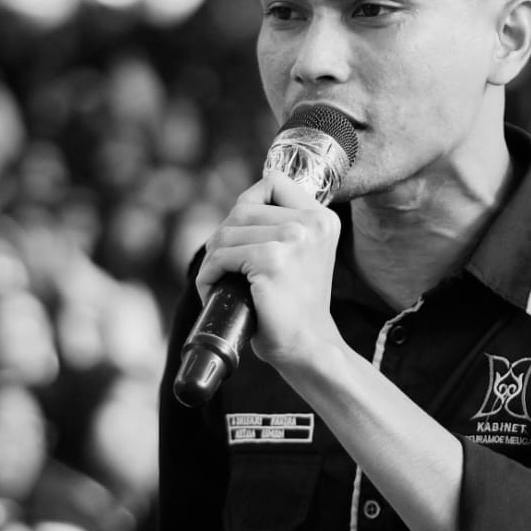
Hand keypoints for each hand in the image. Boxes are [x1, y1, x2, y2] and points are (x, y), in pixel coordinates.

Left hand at [194, 171, 340, 367]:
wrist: (308, 346)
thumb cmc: (296, 306)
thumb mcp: (302, 254)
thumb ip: (283, 225)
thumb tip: (236, 211)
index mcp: (323, 218)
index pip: (273, 183)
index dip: (248, 205)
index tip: (243, 235)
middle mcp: (312, 223)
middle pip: (242, 208)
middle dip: (224, 236)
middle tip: (224, 266)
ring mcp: (293, 240)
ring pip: (227, 231)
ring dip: (213, 257)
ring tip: (218, 280)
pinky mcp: (271, 261)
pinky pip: (221, 256)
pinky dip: (208, 274)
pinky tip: (213, 289)